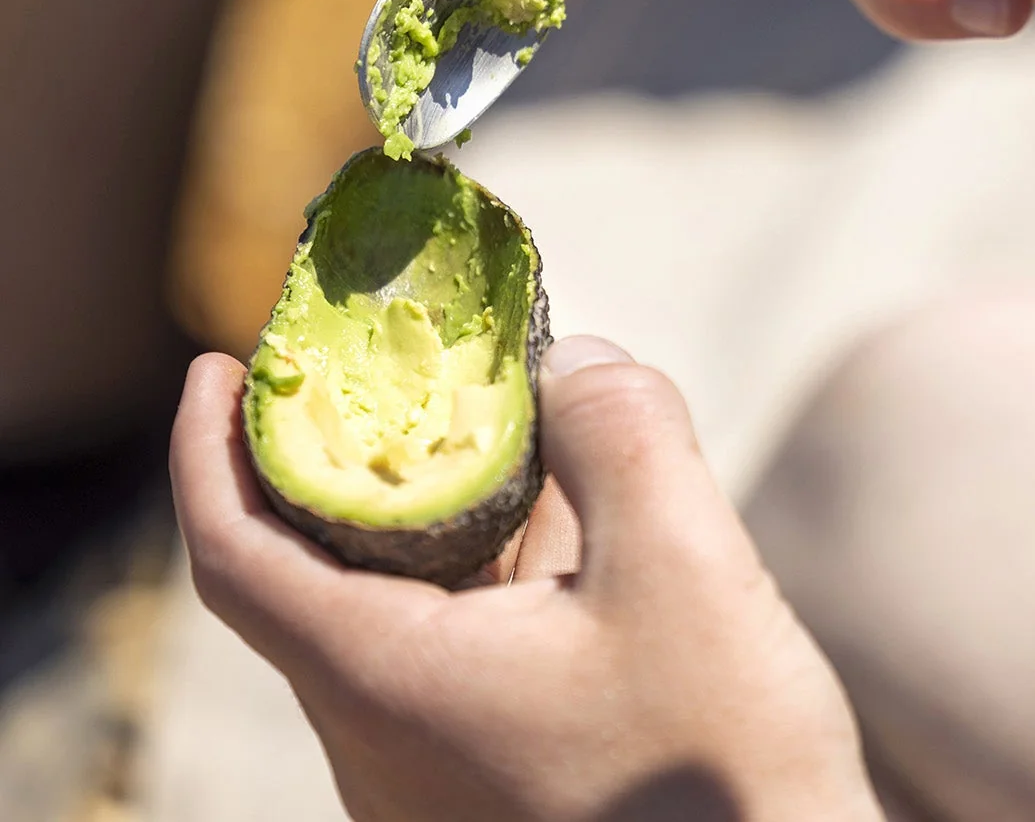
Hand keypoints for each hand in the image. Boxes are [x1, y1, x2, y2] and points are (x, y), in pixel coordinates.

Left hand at [171, 340, 881, 821]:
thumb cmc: (722, 775)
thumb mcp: (683, 566)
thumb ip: (620, 431)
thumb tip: (574, 357)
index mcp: (388, 685)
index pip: (235, 555)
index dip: (209, 449)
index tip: (216, 365)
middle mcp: (385, 741)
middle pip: (314, 571)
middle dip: (343, 455)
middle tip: (384, 363)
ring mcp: (439, 774)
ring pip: (398, 608)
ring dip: (433, 507)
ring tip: (501, 421)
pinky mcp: (497, 784)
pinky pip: (459, 648)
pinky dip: (488, 564)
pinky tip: (570, 519)